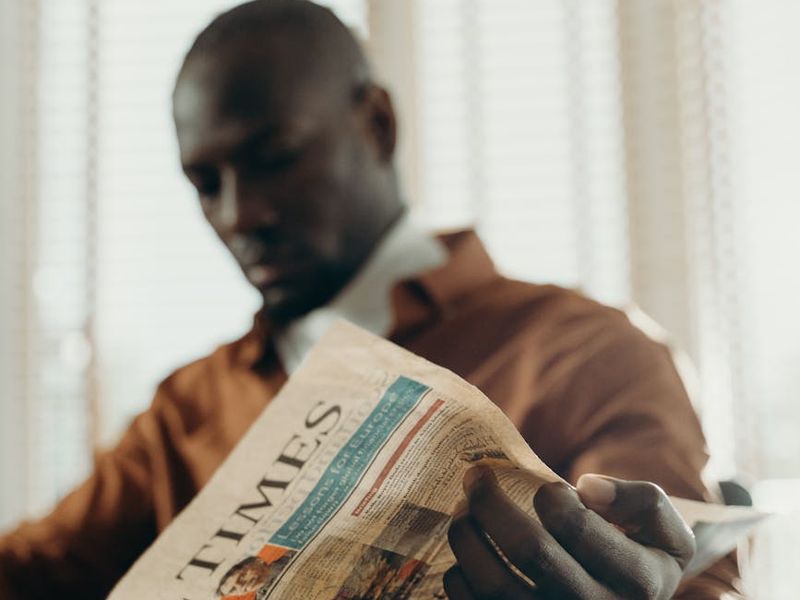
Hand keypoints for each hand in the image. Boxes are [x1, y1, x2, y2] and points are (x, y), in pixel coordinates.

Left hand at [445, 466, 694, 598]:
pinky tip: (468, 549)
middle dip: (492, 502)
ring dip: (467, 533)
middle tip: (476, 475)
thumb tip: (589, 487)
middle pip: (530, 550)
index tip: (542, 488)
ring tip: (464, 507)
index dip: (553, 499)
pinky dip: (459, 573)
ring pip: (493, 582)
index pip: (580, 529)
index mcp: (637, 580)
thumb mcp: (664, 530)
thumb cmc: (638, 556)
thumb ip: (642, 502)